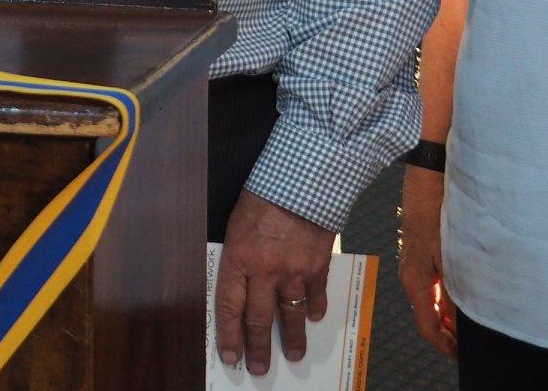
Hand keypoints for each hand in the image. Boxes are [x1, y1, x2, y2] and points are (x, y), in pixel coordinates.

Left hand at [214, 190, 335, 375]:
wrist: (302, 178)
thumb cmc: (263, 195)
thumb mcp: (238, 223)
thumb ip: (239, 255)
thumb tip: (240, 283)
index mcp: (239, 258)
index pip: (229, 307)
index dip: (229, 335)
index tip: (230, 356)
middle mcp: (265, 271)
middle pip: (259, 319)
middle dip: (258, 347)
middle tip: (259, 369)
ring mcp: (294, 271)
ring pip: (290, 314)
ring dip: (291, 338)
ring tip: (293, 355)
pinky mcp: (318, 266)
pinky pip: (315, 295)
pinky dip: (314, 308)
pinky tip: (313, 317)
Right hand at [398, 166, 456, 357]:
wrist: (428, 176)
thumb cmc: (436, 211)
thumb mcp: (450, 257)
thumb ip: (454, 292)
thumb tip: (460, 323)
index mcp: (415, 281)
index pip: (427, 326)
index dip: (445, 345)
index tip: (463, 355)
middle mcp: (411, 275)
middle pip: (428, 315)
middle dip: (449, 332)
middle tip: (472, 342)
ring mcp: (415, 262)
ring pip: (432, 299)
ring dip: (449, 313)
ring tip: (474, 321)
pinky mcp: (422, 251)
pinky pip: (434, 283)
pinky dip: (448, 295)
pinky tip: (465, 292)